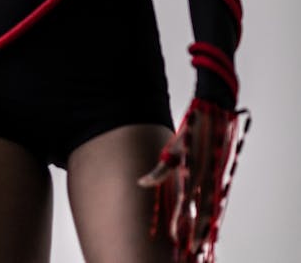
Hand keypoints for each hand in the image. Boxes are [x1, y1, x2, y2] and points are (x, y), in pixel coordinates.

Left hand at [138, 99, 235, 260]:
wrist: (213, 113)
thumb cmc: (190, 131)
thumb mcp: (171, 150)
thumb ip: (159, 171)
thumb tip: (141, 184)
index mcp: (191, 172)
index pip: (184, 205)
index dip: (179, 222)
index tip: (174, 236)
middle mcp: (204, 178)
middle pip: (202, 213)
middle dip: (197, 233)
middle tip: (191, 250)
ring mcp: (215, 177)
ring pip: (212, 209)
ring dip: (207, 226)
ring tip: (202, 243)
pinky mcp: (221, 174)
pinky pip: (217, 199)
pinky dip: (214, 213)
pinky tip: (210, 222)